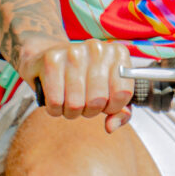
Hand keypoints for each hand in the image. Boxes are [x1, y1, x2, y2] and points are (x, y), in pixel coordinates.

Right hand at [19, 37, 135, 131]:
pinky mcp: (52, 60)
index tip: (105, 103)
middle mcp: (97, 49)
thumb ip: (120, 112)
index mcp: (118, 54)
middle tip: (84, 103)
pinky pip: (55, 101)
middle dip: (89, 111)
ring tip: (69, 101)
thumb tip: (111, 127)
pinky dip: (55, 109)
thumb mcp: (109, 93)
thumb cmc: (86, 78)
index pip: (122, 94)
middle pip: (97, 101)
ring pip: (75, 104)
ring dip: (71, 112)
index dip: (112, 107)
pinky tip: (56, 99)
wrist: (54, 57)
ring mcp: (73, 52)